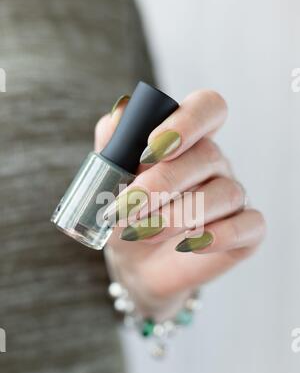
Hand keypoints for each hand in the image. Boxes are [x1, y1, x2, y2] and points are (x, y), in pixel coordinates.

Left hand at [95, 90, 265, 308]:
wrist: (136, 264)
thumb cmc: (127, 216)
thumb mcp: (110, 183)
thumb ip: (113, 147)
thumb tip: (118, 113)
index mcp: (186, 141)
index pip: (207, 108)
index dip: (187, 122)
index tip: (151, 148)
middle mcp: (214, 164)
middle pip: (208, 155)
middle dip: (162, 183)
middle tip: (126, 207)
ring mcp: (231, 197)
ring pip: (225, 193)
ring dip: (179, 214)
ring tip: (141, 233)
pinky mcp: (246, 231)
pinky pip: (250, 225)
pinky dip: (220, 235)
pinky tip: (188, 245)